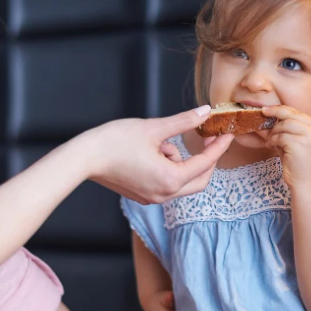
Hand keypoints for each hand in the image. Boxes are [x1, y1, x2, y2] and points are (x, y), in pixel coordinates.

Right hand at [84, 107, 232, 203]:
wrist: (83, 158)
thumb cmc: (114, 142)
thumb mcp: (154, 128)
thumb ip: (184, 122)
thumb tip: (205, 112)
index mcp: (170, 179)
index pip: (205, 164)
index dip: (219, 147)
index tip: (227, 134)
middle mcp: (165, 194)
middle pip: (199, 180)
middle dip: (205, 159)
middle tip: (206, 138)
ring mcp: (153, 198)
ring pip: (182, 180)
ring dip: (180, 161)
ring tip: (159, 142)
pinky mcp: (143, 195)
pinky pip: (167, 183)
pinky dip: (168, 167)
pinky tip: (153, 151)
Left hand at [261, 105, 310, 189]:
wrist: (306, 185)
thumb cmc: (299, 166)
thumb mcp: (297, 143)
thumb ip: (290, 130)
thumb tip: (273, 116)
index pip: (299, 113)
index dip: (282, 110)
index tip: (269, 109)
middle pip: (292, 115)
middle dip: (275, 113)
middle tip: (263, 113)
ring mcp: (310, 137)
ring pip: (285, 125)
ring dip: (274, 133)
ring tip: (271, 142)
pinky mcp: (299, 144)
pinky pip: (281, 136)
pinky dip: (273, 140)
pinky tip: (272, 147)